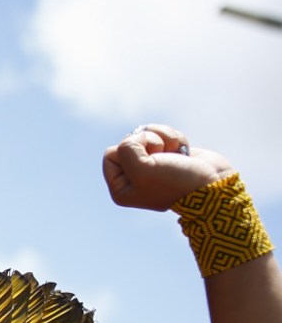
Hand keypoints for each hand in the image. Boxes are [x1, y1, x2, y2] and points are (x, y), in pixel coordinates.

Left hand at [103, 124, 233, 211]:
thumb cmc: (175, 181)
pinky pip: (166, 134)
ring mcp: (154, 165)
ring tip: (174, 152)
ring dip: (164, 137)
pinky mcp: (171, 154)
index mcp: (121, 188)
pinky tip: (184, 152)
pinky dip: (176, 139)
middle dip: (149, 141)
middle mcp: (134, 177)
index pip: (110, 154)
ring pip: (149, 134)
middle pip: (130, 141)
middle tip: (162, 155)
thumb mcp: (141, 169)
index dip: (128, 150)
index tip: (147, 160)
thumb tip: (137, 136)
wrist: (212, 185)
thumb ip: (127, 149)